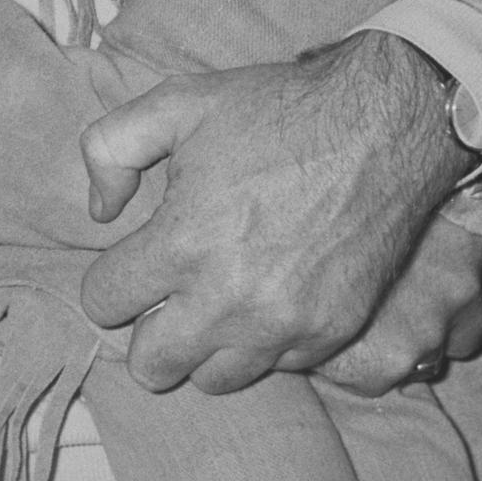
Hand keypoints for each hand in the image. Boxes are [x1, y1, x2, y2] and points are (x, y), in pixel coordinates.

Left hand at [78, 35, 463, 393]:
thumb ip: (110, 148)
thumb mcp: (177, 101)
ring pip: (213, 379)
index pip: (103, 301)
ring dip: (204, 345)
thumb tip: (99, 210)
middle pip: (151, 366)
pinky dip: (263, 342)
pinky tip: (268, 295)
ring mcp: (283, 326)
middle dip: (146, 330)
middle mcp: (229, 300)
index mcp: (182, 243)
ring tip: (216, 298)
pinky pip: (274, 368)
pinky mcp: (330, 336)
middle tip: (165, 294)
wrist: (382, 128)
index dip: (108, 279)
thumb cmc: (276, 111)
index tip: (129, 262)